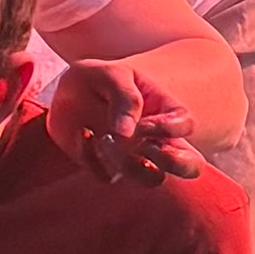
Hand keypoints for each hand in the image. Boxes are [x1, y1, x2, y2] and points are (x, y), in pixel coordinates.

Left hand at [46, 63, 210, 184]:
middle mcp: (156, 138)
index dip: (168, 129)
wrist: (63, 92)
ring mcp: (134, 157)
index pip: (185, 125)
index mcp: (163, 110)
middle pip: (191, 165)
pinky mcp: (108, 168)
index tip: (142, 123)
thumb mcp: (110, 74)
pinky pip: (108, 177)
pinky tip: (84, 133)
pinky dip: (94, 158)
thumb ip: (124, 97)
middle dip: (178, 163)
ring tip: (105, 138)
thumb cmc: (96, 79)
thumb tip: (126, 134)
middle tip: (148, 148)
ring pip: (153, 179)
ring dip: (131, 165)